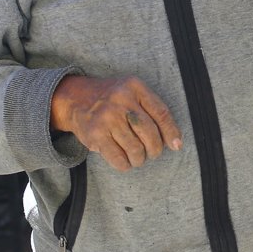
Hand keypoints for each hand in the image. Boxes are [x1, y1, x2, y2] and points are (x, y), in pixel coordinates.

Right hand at [50, 75, 181, 171]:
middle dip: (155, 149)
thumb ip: (151, 110)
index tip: (176, 145)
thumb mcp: (131, 92)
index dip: (171, 132)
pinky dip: (125, 164)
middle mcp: (121, 100)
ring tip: (138, 157)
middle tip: (152, 153)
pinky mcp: (95, 134)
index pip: (161, 112)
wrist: (75, 98)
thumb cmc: (112, 100)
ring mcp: (107, 117)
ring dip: (140, 158)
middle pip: (150, 133)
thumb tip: (176, 142)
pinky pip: (119, 158)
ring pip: (136, 148)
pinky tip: (125, 161)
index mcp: (134, 87)